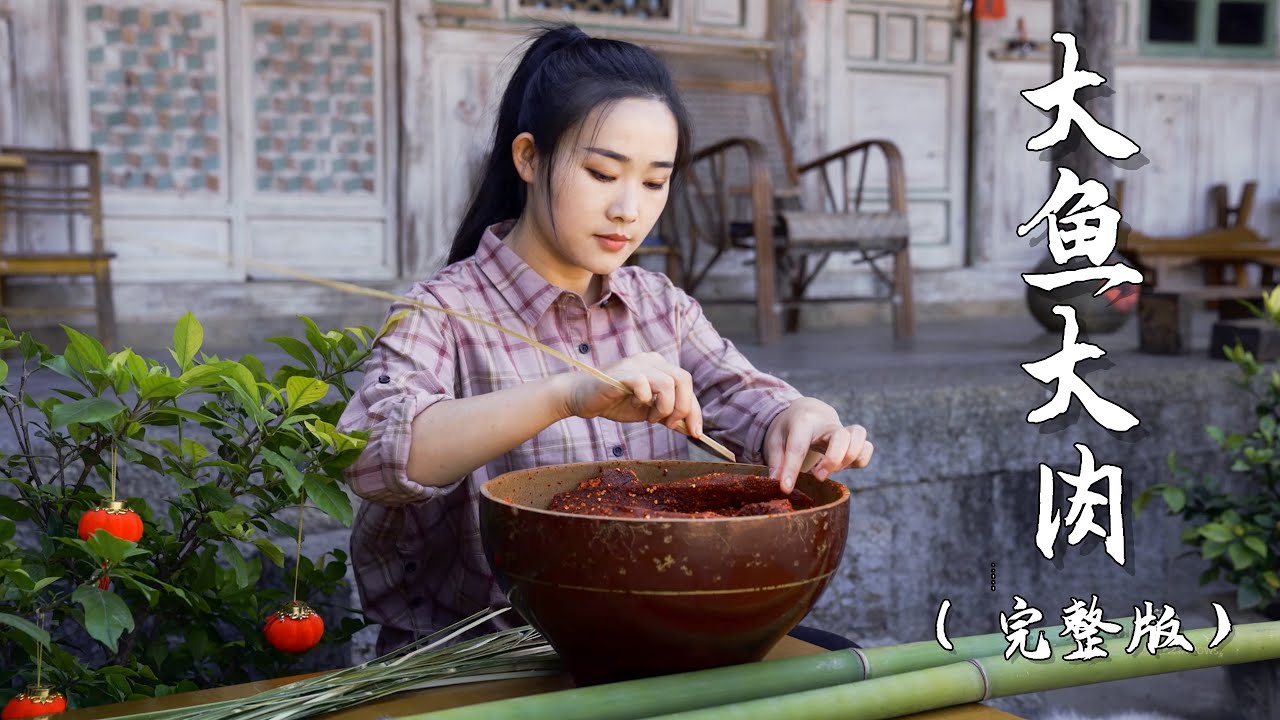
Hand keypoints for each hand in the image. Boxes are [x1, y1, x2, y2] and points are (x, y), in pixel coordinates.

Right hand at [557, 352, 703, 436]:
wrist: (580, 397)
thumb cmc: (614, 402)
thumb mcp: (648, 411)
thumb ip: (668, 415)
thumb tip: (691, 428)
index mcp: (660, 366)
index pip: (687, 384)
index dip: (695, 410)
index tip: (695, 432)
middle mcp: (651, 360)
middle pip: (684, 379)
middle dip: (683, 408)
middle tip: (670, 425)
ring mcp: (637, 364)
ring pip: (668, 383)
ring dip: (664, 407)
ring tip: (650, 417)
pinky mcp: (622, 373)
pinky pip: (644, 385)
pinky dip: (644, 400)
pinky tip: (635, 405)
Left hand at [764, 398, 872, 492]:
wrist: (809, 411)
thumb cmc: (790, 428)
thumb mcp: (775, 440)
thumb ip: (776, 460)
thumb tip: (777, 481)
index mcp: (804, 421)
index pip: (799, 446)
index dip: (792, 469)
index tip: (786, 488)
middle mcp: (828, 423)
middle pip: (840, 437)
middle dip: (832, 460)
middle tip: (817, 476)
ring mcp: (844, 430)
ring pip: (859, 436)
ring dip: (849, 458)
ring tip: (832, 469)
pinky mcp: (855, 440)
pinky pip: (867, 448)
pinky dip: (859, 460)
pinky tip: (842, 467)